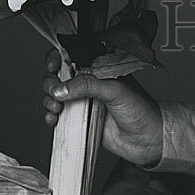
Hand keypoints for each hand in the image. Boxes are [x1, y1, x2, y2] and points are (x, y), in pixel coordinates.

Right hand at [42, 49, 162, 167]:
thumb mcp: (115, 90)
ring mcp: (83, 100)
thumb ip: (88, 85)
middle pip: (58, 74)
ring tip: (56, 109)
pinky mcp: (79, 120)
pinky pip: (58, 115)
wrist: (146, 139)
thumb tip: (60, 88)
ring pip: (55, 94)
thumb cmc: (139, 108)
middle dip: (50, 82)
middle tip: (54, 93)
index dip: (59, 56)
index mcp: (99, 67)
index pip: (74, 55)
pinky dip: (50, 116)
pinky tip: (53, 120)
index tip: (53, 65)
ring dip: (48, 100)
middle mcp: (89, 81)